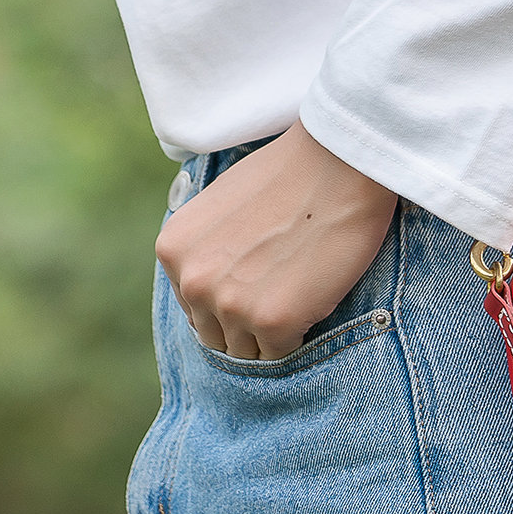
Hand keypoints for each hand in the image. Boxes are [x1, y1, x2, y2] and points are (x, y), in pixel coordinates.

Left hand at [156, 123, 398, 360]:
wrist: (339, 161)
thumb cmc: (289, 173)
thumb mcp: (219, 206)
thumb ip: (207, 248)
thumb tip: (214, 284)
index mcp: (173, 251)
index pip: (193, 307)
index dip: (229, 300)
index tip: (257, 285)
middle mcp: (192, 282)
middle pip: (215, 335)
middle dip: (245, 321)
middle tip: (282, 293)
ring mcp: (231, 305)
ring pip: (246, 350)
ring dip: (271, 332)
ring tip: (299, 294)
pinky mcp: (275, 321)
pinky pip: (281, 352)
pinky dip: (299, 334)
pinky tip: (313, 297)